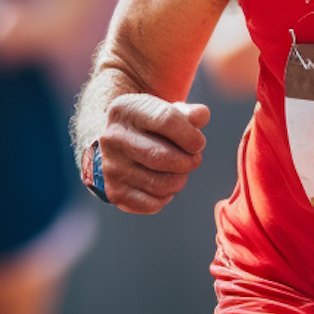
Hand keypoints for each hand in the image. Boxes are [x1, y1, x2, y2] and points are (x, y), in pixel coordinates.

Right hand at [97, 95, 210, 212]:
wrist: (116, 144)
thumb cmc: (149, 126)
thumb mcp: (166, 110)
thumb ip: (189, 113)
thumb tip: (201, 116)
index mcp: (126, 110)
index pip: (166, 120)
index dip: (191, 135)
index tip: (199, 143)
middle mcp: (113, 138)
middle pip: (165, 157)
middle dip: (190, 161)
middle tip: (194, 159)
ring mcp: (112, 167)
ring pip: (162, 184)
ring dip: (180, 179)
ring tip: (179, 170)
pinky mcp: (115, 192)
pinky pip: (153, 204)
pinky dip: (166, 196)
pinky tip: (163, 182)